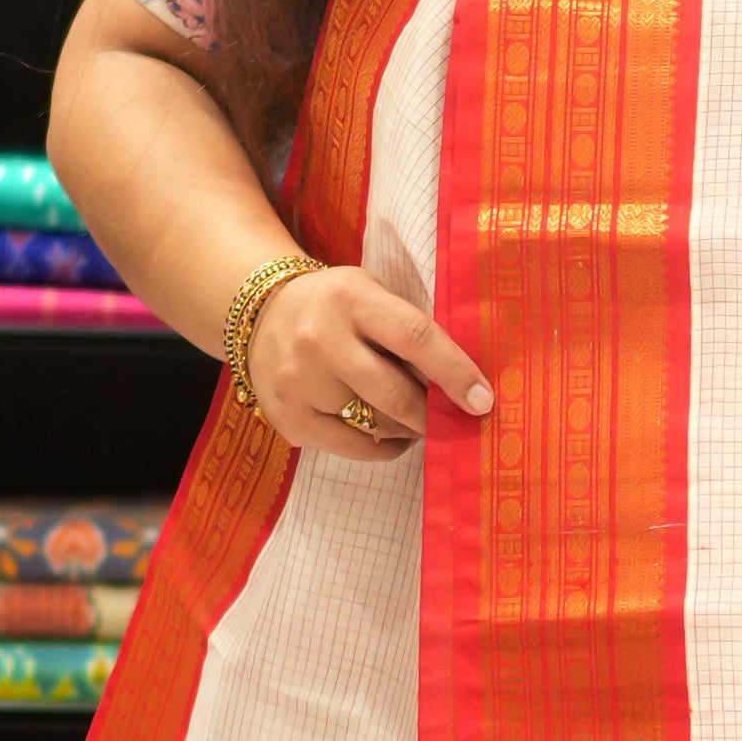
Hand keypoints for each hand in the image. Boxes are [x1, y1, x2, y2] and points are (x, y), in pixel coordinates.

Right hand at [246, 263, 490, 463]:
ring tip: (418, 419)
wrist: (259, 313)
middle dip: (434, 413)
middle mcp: (321, 340)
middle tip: (454, 418)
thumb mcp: (370, 292)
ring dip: (410, 428)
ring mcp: (300, 383)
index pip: (415, 337)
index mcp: (351, 299)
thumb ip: (410, 326)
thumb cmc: (334, 305)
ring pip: (378, 425)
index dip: (454, 371)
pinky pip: (354, 447)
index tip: (482, 400)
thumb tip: (465, 379)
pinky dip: (384, 446)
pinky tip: (391, 434)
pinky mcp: (290, 417)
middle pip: (396, 394)